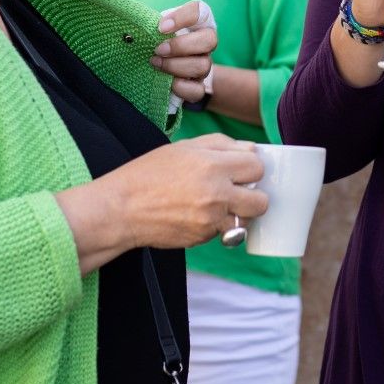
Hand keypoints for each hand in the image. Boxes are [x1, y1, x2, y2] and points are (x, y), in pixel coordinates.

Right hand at [110, 134, 267, 249]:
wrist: (121, 209)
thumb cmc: (148, 174)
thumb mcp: (184, 148)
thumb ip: (221, 144)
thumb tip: (251, 149)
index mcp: (213, 166)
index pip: (257, 167)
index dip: (250, 167)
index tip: (241, 169)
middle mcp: (216, 195)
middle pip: (262, 201)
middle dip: (254, 195)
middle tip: (238, 191)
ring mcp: (210, 221)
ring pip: (246, 221)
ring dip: (238, 213)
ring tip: (219, 205)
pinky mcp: (202, 239)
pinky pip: (222, 232)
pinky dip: (217, 225)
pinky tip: (198, 215)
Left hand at [152, 0, 217, 104]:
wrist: (165, 67)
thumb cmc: (159, 41)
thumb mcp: (156, 27)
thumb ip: (151, 24)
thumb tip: (137, 32)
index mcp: (197, 22)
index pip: (199, 11)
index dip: (182, 18)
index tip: (161, 27)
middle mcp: (206, 42)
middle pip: (209, 39)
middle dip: (181, 46)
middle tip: (158, 49)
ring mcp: (204, 65)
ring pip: (202, 66)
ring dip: (175, 66)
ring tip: (156, 63)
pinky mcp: (199, 86)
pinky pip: (197, 90)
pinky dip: (180, 87)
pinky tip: (167, 82)